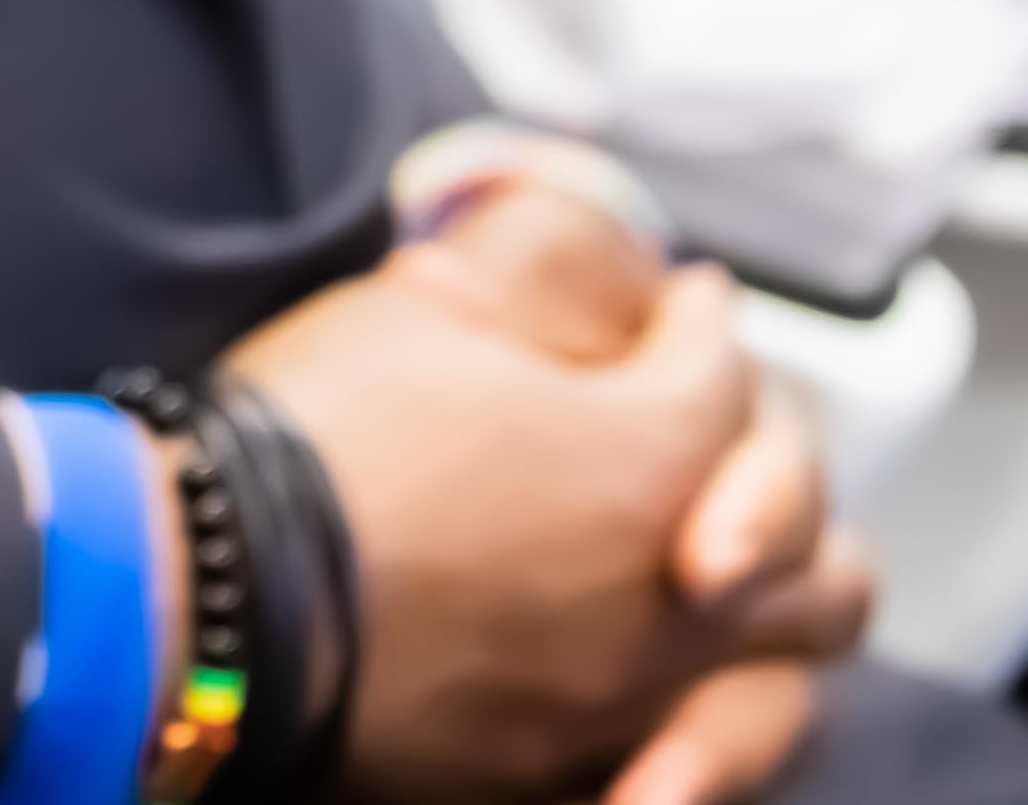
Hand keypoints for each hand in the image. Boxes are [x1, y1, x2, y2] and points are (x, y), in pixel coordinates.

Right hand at [224, 215, 870, 804]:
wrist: (205, 593)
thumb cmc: (316, 437)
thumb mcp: (431, 302)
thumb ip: (557, 272)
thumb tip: (650, 273)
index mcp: (652, 463)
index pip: (730, 380)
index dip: (700, 328)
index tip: (680, 308)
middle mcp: (676, 602)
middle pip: (821, 557)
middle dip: (780, 482)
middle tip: (715, 447)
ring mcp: (627, 707)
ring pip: (787, 690)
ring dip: (770, 624)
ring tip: (715, 584)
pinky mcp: (560, 778)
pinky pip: (697, 771)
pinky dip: (696, 730)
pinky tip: (652, 694)